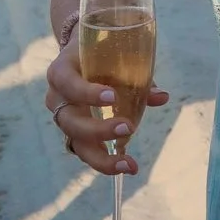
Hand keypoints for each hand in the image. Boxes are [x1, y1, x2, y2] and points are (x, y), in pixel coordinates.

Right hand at [45, 41, 168, 176]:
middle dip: (98, 130)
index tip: (112, 97)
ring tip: (130, 164)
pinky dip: (106, 161)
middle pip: (70, 121)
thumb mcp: (114, 55)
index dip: (86, 92)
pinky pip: (86, 151)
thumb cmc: (99, 53)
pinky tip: (129, 166)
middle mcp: (57, 98)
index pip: (67, 83)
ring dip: (103, 157)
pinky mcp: (74, 134)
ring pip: (76, 144)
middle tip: (129, 128)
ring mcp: (64, 119)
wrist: (82, 57)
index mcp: (61, 71)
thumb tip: (161, 97)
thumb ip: (136, 75)